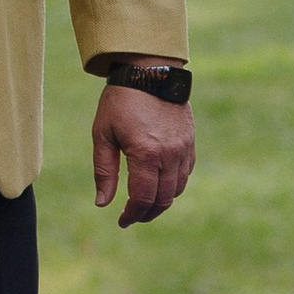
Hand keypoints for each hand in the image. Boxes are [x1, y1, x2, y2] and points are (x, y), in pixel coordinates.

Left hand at [93, 83, 193, 227]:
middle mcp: (169, 154)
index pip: (142, 198)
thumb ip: (104, 171)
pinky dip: (173, 186)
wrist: (149, 72)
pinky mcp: (190, 142)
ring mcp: (183, 148)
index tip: (122, 221)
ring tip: (144, 205)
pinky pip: (185, 173)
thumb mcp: (103, 134)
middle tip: (132, 217)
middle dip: (146, 213)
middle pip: (163, 199)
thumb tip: (103, 203)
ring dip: (161, 202)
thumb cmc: (120, 101)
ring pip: (177, 189)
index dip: (132, 214)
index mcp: (145, 153)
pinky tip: (159, 185)